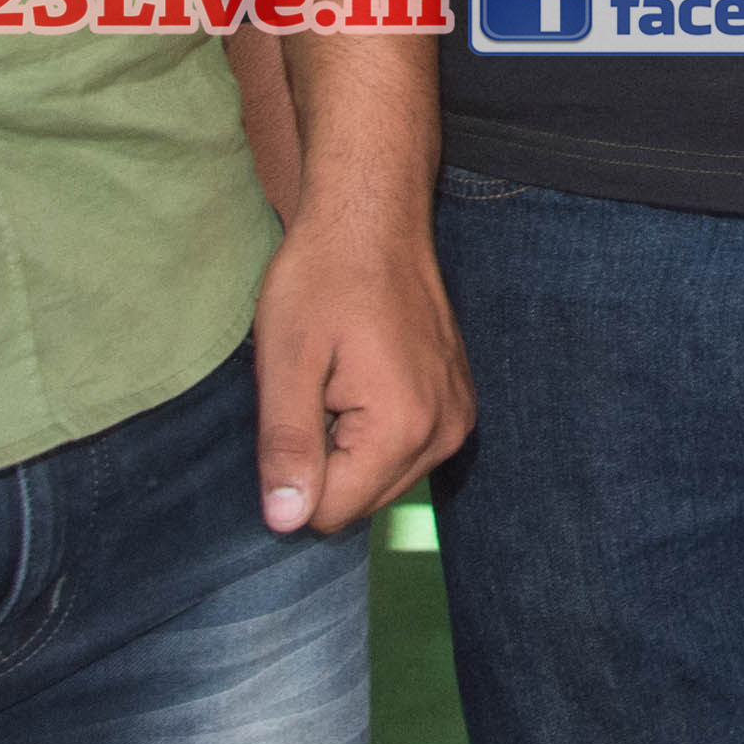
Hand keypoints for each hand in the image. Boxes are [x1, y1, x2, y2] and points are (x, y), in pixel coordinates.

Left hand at [247, 194, 466, 535]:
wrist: (374, 218)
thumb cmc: (323, 279)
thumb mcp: (287, 361)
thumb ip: (288, 448)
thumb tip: (284, 524)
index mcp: (402, 428)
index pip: (328, 513)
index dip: (293, 474)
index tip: (295, 407)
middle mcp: (445, 433)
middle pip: (359, 503)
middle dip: (325, 463)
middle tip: (316, 390)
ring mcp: (458, 418)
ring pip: (381, 481)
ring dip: (349, 448)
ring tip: (339, 381)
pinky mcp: (459, 403)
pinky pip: (406, 453)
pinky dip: (375, 431)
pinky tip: (363, 378)